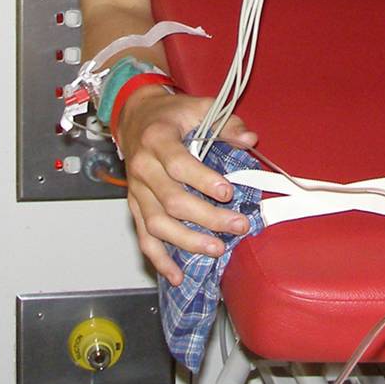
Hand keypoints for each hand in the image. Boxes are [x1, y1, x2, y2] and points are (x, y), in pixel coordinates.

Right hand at [116, 88, 258, 285]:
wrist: (135, 117)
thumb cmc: (171, 114)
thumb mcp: (199, 107)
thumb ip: (227, 123)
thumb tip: (249, 140)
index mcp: (158, 140)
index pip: (178, 164)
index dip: (203, 180)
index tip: (228, 192)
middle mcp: (143, 167)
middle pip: (172, 200)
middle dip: (207, 217)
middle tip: (237, 226)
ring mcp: (136, 191)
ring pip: (157, 224)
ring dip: (187, 241)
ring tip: (217, 249)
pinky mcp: (134, 207)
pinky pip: (144, 237)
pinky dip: (159, 259)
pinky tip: (177, 276)